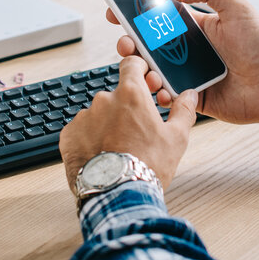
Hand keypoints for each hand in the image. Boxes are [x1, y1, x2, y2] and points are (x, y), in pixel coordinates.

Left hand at [59, 55, 197, 191]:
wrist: (117, 195)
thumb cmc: (148, 166)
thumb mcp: (176, 138)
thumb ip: (183, 111)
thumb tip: (190, 96)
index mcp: (131, 94)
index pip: (131, 64)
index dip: (138, 70)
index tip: (142, 80)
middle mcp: (104, 99)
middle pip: (116, 95)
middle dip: (125, 109)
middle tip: (135, 132)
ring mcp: (84, 117)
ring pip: (98, 115)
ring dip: (106, 125)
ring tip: (117, 150)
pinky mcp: (68, 135)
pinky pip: (81, 131)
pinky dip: (89, 139)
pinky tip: (101, 155)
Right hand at [106, 0, 258, 125]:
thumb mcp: (237, 7)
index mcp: (196, 27)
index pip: (159, 18)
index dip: (137, 14)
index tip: (117, 11)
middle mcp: (188, 51)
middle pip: (149, 46)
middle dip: (131, 43)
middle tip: (125, 43)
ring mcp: (189, 75)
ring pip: (154, 72)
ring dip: (142, 70)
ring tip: (147, 71)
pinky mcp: (193, 98)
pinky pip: (169, 97)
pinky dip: (160, 94)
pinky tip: (162, 90)